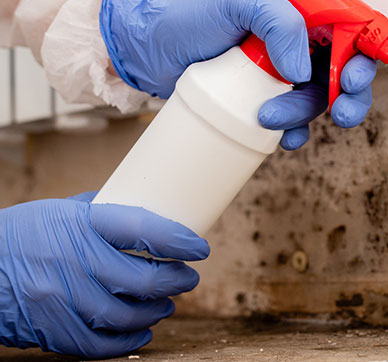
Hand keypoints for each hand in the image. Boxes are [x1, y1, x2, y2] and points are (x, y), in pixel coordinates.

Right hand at [0, 192, 209, 357]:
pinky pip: (99, 345)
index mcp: (79, 224)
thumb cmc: (21, 234)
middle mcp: (72, 261)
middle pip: (142, 279)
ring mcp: (60, 298)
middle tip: (187, 279)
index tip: (199, 248)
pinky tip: (141, 332)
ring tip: (166, 304)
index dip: (178, 241)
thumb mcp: (59, 210)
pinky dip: (127, 342)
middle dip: (176, 281)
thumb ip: (101, 213)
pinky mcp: (51, 328)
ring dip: (156, 312)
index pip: (142, 230)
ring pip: (126, 315)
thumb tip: (147, 213)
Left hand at [100, 0, 375, 149]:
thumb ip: (277, 21)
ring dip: (305, 116)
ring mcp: (283, 77)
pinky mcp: (267, 102)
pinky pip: (294, 123)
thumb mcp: (236, 3)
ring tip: (269, 118)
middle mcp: (298, 46)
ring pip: (317, 102)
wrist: (153, 50)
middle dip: (349, 96)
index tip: (350, 79)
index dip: (361, 58)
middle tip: (339, 111)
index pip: (349, 33)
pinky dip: (294, 134)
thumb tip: (302, 70)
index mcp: (301, 16)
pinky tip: (282, 141)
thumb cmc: (191, 18)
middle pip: (344, 73)